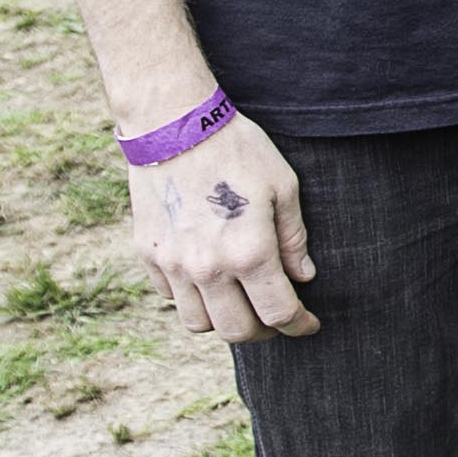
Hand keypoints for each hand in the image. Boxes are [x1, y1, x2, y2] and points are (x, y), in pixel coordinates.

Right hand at [137, 112, 320, 340]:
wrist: (173, 125)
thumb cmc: (237, 150)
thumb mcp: (282, 188)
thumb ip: (293, 239)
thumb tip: (303, 276)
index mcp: (249, 253)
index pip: (278, 313)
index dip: (299, 325)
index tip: (308, 324)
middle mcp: (208, 268)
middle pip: (237, 331)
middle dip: (264, 332)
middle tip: (276, 317)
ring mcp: (173, 264)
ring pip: (198, 323)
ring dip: (224, 321)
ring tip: (241, 302)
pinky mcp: (149, 254)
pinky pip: (171, 297)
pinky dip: (193, 298)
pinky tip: (209, 279)